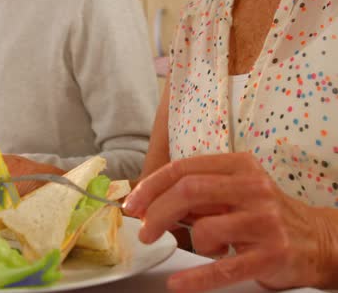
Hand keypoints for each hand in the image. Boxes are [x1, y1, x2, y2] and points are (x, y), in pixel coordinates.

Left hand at [124, 153, 337, 291]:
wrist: (316, 240)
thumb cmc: (262, 214)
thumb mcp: (232, 191)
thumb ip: (195, 193)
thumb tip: (147, 202)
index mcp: (239, 166)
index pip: (183, 169)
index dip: (151, 187)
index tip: (132, 204)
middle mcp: (253, 188)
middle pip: (188, 191)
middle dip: (157, 212)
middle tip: (144, 232)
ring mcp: (265, 221)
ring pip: (205, 228)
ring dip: (192, 243)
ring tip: (206, 248)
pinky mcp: (272, 254)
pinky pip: (225, 268)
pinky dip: (196, 278)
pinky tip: (178, 284)